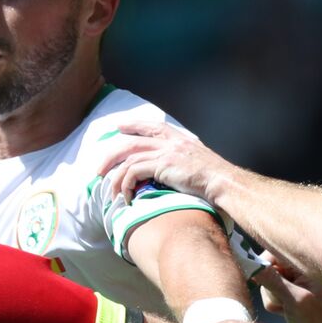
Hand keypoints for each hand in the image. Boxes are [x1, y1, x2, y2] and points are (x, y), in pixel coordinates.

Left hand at [97, 122, 236, 203]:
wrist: (222, 181)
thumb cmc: (214, 177)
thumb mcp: (198, 161)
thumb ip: (184, 159)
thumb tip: (175, 170)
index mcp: (178, 138)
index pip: (151, 126)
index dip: (133, 125)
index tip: (119, 127)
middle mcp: (169, 141)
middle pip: (131, 141)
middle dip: (112, 154)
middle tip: (99, 169)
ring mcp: (165, 152)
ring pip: (128, 157)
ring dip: (115, 176)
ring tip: (110, 191)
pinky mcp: (161, 165)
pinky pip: (134, 172)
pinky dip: (126, 185)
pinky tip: (127, 197)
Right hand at [258, 260, 321, 322]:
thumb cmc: (316, 321)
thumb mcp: (294, 299)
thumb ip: (273, 281)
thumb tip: (253, 265)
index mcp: (304, 266)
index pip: (274, 254)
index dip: (264, 266)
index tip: (261, 280)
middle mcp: (298, 271)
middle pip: (268, 270)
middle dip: (270, 288)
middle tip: (284, 301)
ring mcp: (293, 283)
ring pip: (267, 284)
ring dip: (273, 299)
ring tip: (288, 309)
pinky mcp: (289, 294)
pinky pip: (271, 295)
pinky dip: (275, 305)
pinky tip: (287, 312)